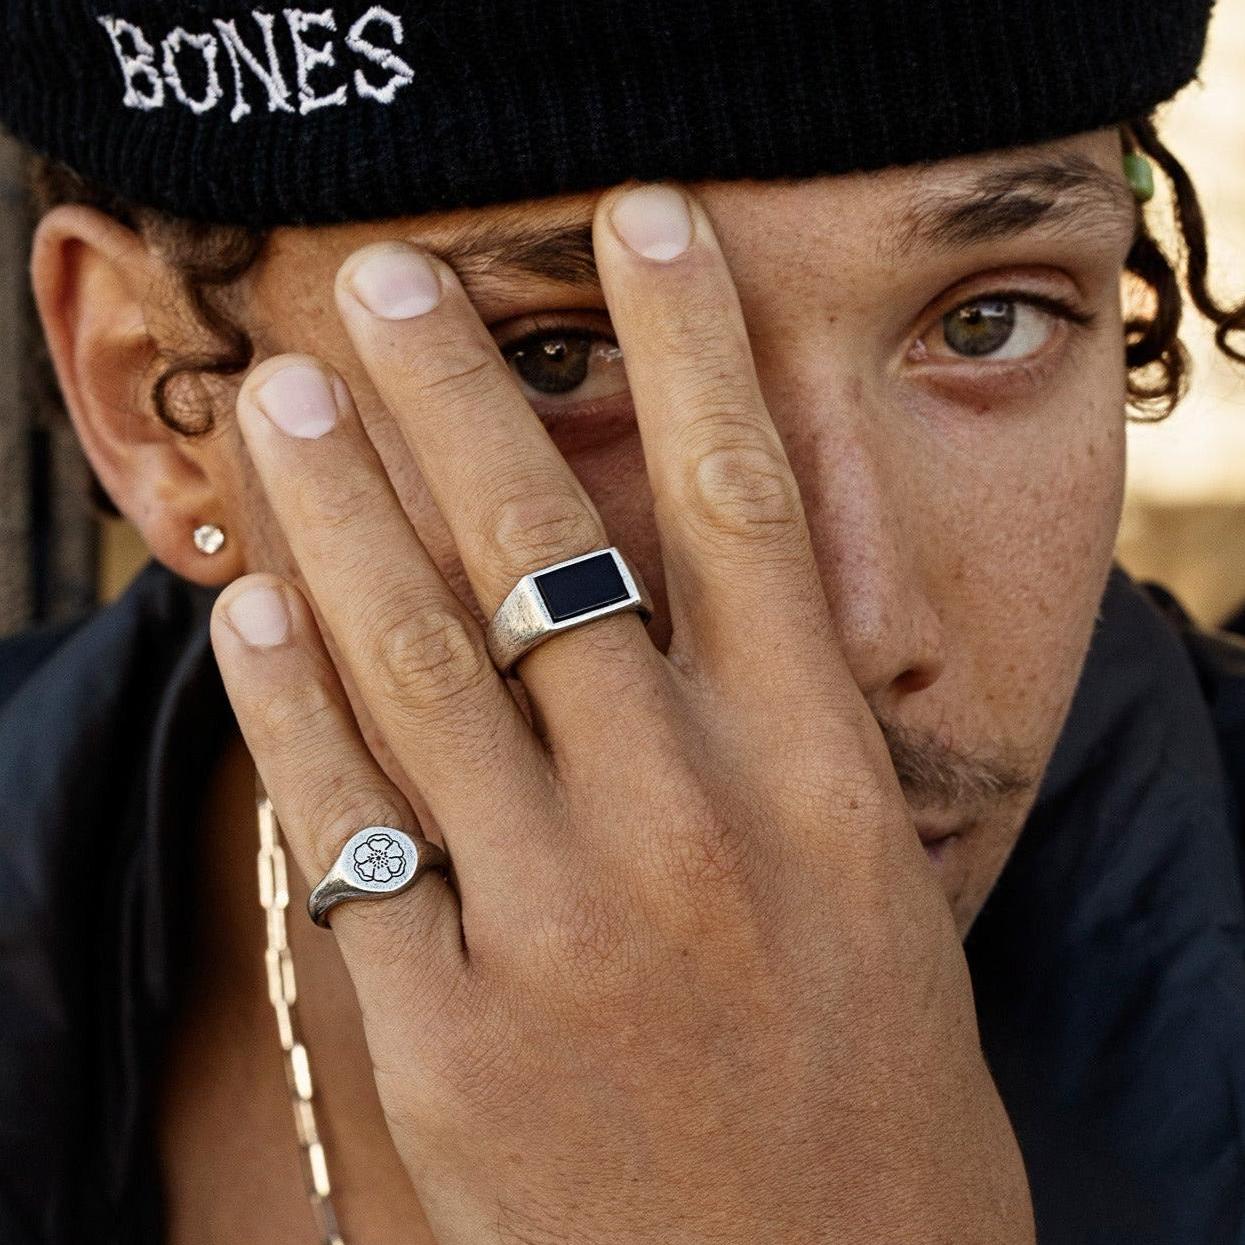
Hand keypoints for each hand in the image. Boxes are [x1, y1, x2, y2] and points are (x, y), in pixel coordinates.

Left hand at [211, 182, 1033, 1243]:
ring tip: (287, 394)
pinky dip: (286, 704)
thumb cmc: (871, 1108)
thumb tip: (691, 615)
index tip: (644, 224)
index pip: (746, 505)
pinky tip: (245, 607)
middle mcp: (691, 829)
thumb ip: (781, 754)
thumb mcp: (870, 899)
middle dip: (463, 391)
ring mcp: (563, 931)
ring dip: (340, 509)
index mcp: (821, 787)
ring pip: (423, 661)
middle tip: (395, 278)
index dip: (693, 344)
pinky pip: (350, 832)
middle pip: (553, 547)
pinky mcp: (453, 1043)